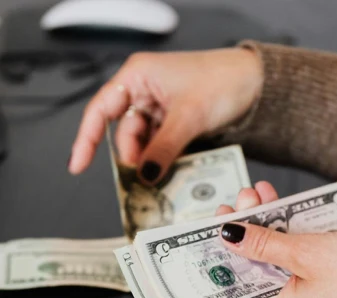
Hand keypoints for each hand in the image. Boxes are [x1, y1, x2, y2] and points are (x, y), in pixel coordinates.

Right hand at [69, 48, 262, 183]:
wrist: (258, 83)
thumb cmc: (223, 82)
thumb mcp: (188, 118)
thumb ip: (162, 149)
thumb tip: (144, 176)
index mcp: (138, 76)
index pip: (101, 110)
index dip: (86, 138)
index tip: (78, 165)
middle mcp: (144, 89)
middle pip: (124, 131)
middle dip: (133, 157)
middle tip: (143, 181)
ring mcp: (159, 106)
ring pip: (143, 141)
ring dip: (150, 161)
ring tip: (161, 179)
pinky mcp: (174, 120)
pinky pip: (160, 144)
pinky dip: (164, 158)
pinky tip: (170, 171)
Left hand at [216, 182, 336, 297]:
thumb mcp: (304, 252)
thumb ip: (262, 242)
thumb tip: (229, 234)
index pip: (236, 282)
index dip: (223, 249)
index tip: (214, 222)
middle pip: (254, 267)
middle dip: (247, 229)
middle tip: (241, 200)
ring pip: (276, 258)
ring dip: (268, 225)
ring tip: (260, 194)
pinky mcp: (325, 285)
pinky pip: (297, 258)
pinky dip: (290, 233)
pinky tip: (284, 207)